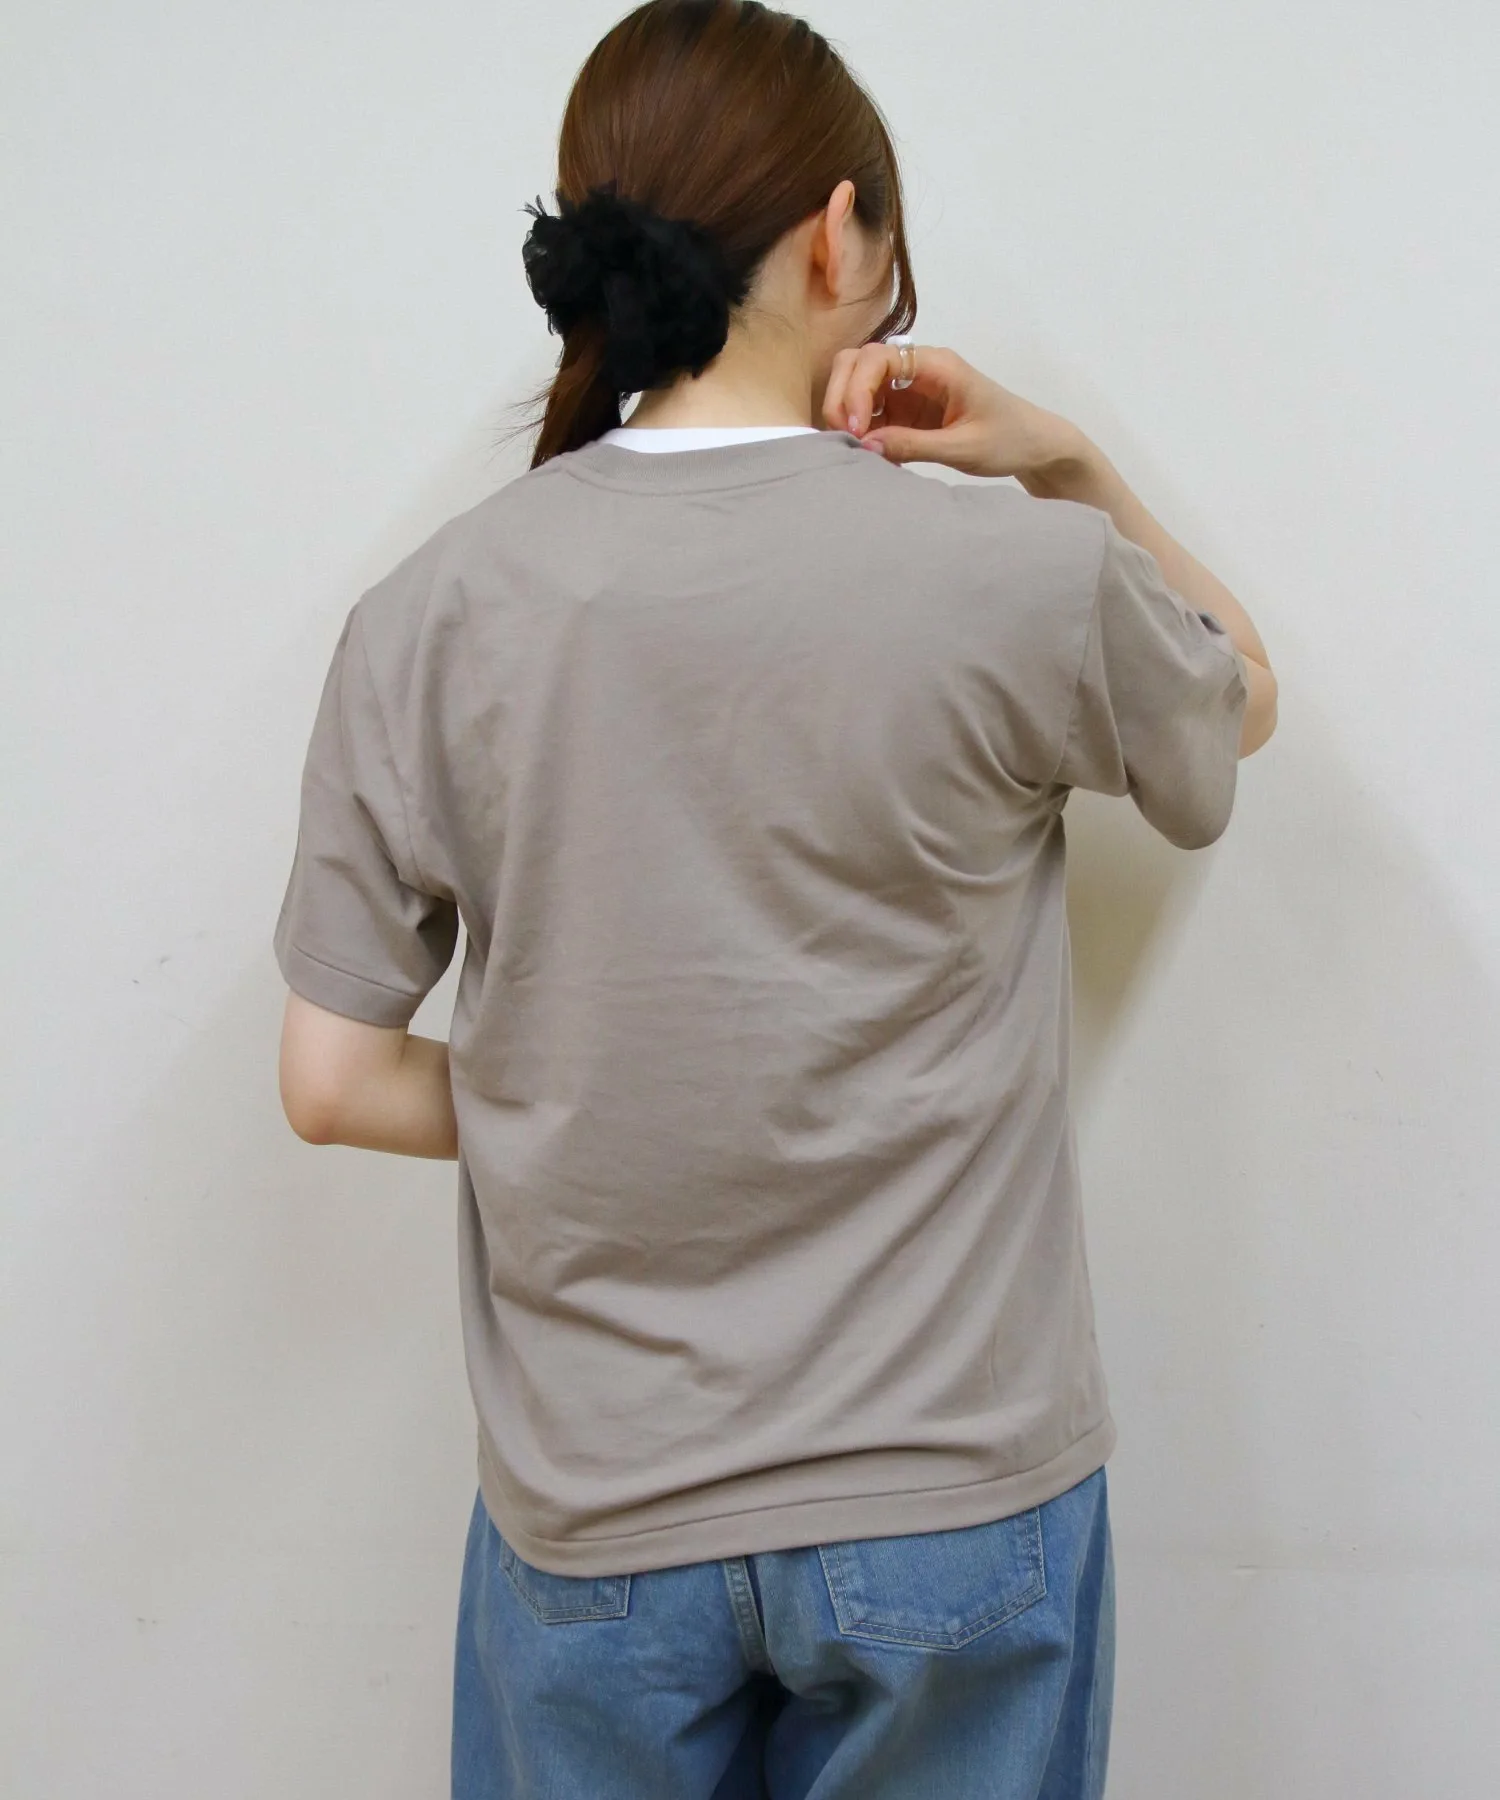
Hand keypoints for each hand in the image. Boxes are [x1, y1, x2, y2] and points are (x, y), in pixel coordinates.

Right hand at [821, 339, 1087, 484]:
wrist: (1034, 445)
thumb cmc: (1009, 439)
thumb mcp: (964, 448)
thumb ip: (915, 445)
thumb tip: (866, 446)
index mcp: (937, 365)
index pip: (877, 358)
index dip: (856, 389)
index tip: (854, 427)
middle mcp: (918, 368)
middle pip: (858, 362)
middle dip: (841, 395)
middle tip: (843, 435)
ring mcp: (909, 387)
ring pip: (858, 384)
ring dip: (846, 412)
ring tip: (852, 447)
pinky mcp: (906, 409)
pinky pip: (870, 411)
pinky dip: (861, 429)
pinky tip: (869, 454)